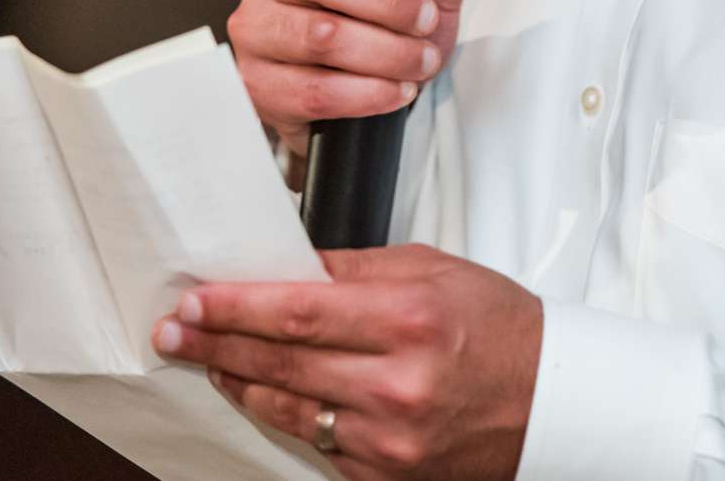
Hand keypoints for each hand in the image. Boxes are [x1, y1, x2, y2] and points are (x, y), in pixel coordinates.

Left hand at [152, 244, 540, 480]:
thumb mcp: (433, 271)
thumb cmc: (497, 329)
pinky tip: (259, 392)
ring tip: (206, 358)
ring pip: (287, 408)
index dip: (236, 306)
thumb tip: (287, 266)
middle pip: (281, 360)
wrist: (549, 403)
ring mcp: (389, 439)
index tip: (196, 299)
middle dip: (217, 342)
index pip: (297, 310)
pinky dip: (281, 414)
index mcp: (410, 319)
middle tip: (175, 329)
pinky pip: (315, 442)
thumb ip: (356, 270)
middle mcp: (398, 384)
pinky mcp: (386, 475)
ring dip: (237, 380)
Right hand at [228, 0, 487, 163]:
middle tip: (426, 21)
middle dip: (390, 3)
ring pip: (321, 36)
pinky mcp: (258, 81)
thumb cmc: (377, 24)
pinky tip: (394, 90)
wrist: (346, 101)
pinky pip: (315, 88)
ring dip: (386, 54)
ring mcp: (256, 26)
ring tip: (419, 61)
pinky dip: (368, 94)